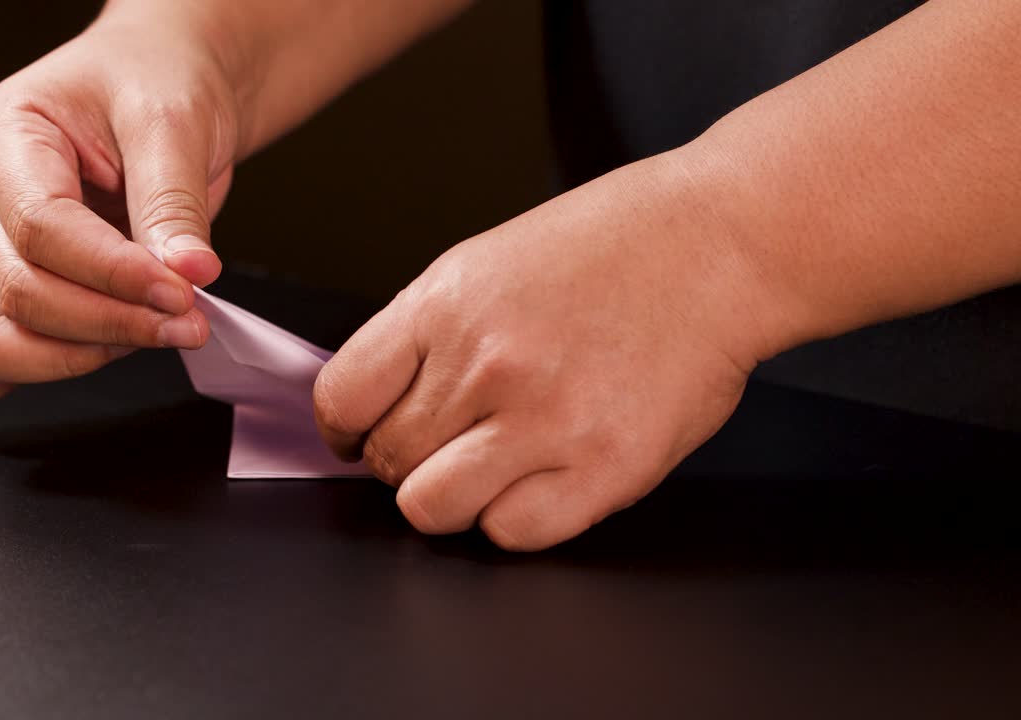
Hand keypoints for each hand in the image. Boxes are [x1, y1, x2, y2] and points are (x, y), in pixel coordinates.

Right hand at [0, 5, 240, 398]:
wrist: (164, 81)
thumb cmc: (156, 82)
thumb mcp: (173, 120)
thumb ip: (173, 201)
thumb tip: (186, 273)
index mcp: (5, 137)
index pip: (40, 229)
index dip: (112, 274)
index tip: (182, 291)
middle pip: (19, 292)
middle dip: (108, 322)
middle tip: (188, 320)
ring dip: (81, 355)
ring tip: (164, 331)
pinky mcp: (24, 285)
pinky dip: (40, 368)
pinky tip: (103, 354)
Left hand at [314, 152, 779, 549]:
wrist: (718, 245)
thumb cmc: (611, 247)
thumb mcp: (488, 265)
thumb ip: (425, 336)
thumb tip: (376, 403)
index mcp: (445, 306)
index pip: (343, 397)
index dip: (345, 429)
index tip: (358, 436)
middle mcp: (485, 365)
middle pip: (388, 459)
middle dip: (406, 459)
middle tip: (448, 441)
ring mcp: (544, 421)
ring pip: (433, 508)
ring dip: (451, 495)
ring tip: (491, 464)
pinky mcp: (603, 470)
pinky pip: (511, 533)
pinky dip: (514, 517)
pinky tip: (539, 478)